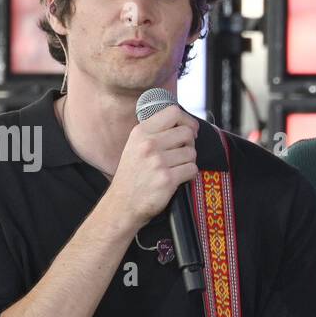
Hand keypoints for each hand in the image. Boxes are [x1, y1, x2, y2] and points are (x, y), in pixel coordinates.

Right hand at [102, 103, 199, 231]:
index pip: (173, 112)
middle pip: (187, 133)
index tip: (190, 131)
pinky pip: (192, 169)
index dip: (187, 121)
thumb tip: (185, 124)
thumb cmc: (133, 175)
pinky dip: (189, 174)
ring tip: (176, 168)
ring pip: (191, 153)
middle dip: (189, 144)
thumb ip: (155, 132)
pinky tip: (177, 178)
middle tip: (181, 154)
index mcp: (141, 132)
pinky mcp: (167, 179)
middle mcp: (149, 144)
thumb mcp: (135, 146)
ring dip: (188, 161)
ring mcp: (158, 162)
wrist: (123, 203)